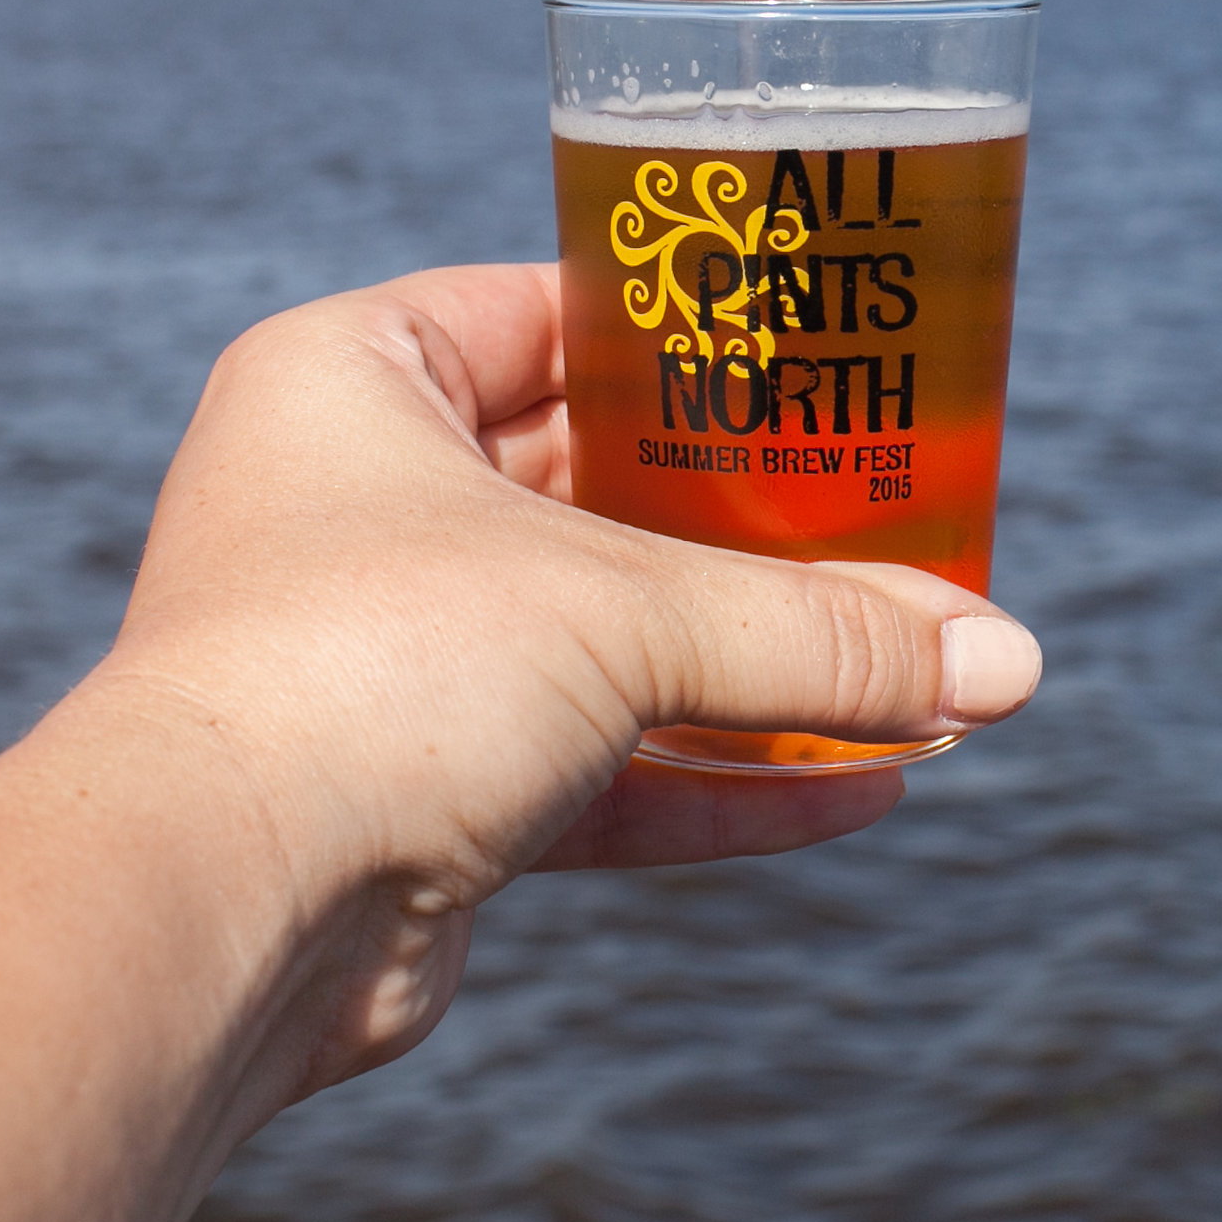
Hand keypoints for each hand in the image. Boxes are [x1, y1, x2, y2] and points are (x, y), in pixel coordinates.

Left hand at [58, 261, 1041, 1104]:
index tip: (826, 351)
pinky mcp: (425, 796)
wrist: (214, 907)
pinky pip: (606, 768)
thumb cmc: (374, 671)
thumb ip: (817, 632)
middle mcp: (359, 505)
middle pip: (607, 491)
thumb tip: (1007, 660)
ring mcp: (389, 656)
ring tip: (935, 674)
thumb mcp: (623, 613)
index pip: (553, 314)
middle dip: (768, 527)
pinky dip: (727, 778)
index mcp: (355, 378)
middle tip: (915, 524)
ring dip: (769, 669)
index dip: (697, 332)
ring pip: (615, 642)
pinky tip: (870, 787)